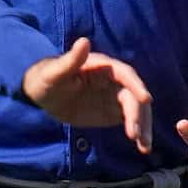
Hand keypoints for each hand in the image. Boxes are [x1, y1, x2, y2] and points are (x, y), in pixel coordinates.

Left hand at [21, 37, 153, 152]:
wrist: (43, 95)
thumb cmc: (46, 79)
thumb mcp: (54, 72)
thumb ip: (71, 60)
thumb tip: (83, 41)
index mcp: (103, 67)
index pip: (125, 75)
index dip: (136, 86)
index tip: (145, 99)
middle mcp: (115, 81)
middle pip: (133, 97)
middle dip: (138, 115)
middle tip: (135, 135)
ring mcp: (116, 97)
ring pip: (136, 111)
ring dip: (143, 127)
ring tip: (144, 146)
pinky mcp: (115, 112)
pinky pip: (131, 121)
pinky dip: (138, 133)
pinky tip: (142, 147)